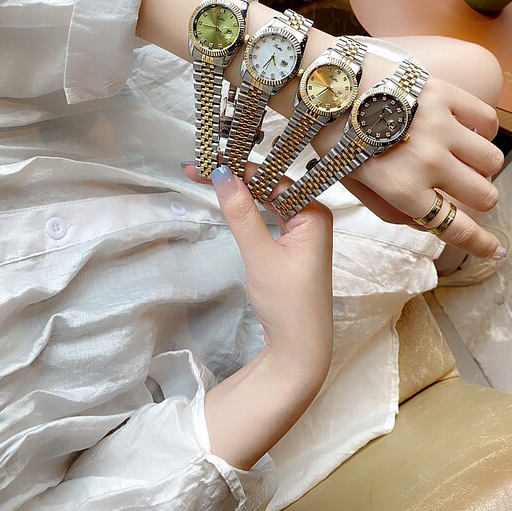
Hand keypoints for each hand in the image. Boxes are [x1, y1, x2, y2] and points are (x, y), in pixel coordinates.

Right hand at [184, 163, 333, 469]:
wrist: (300, 349)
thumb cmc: (287, 302)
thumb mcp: (260, 255)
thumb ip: (241, 213)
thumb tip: (221, 173)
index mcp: (314, 212)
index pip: (273, 178)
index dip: (239, 167)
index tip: (205, 161)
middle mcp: (312, 215)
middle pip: (270, 185)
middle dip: (235, 175)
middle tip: (197, 168)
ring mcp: (303, 230)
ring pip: (267, 200)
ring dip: (239, 190)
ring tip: (205, 176)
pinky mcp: (292, 245)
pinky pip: (268, 216)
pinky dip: (247, 208)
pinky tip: (230, 198)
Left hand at [336, 75, 504, 258]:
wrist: (327, 85)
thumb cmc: (335, 136)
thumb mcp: (353, 183)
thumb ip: (389, 209)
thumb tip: (424, 223)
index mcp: (402, 189)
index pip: (456, 227)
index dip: (482, 244)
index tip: (496, 250)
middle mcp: (427, 162)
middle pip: (484, 196)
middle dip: (479, 200)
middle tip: (463, 188)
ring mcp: (440, 126)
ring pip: (492, 160)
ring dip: (482, 166)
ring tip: (462, 157)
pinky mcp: (445, 94)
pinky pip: (487, 118)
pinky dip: (484, 129)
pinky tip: (469, 130)